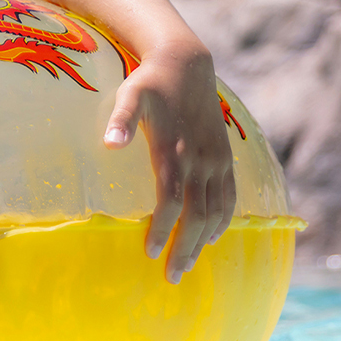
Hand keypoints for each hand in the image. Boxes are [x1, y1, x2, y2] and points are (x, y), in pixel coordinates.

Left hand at [102, 42, 234, 282]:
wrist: (187, 63)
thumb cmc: (151, 82)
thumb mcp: (130, 93)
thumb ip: (121, 119)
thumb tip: (109, 145)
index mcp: (175, 150)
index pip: (172, 199)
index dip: (163, 227)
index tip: (150, 252)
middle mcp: (200, 159)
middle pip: (197, 213)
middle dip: (186, 246)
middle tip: (172, 276)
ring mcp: (216, 159)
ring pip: (217, 210)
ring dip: (205, 240)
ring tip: (190, 265)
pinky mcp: (225, 157)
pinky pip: (231, 196)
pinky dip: (225, 220)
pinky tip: (214, 237)